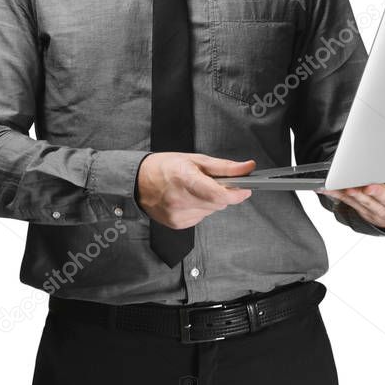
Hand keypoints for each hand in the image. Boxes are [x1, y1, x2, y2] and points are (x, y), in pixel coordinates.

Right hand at [136, 152, 254, 228]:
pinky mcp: (177, 224)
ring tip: (195, 189)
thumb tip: (247, 168)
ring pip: (211, 211)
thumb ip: (224, 167)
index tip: (246, 188)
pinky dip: (200, 208)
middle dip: (222, 193)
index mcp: (185, 180)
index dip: (237, 193)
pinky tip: (188, 198)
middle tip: (212, 182)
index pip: (219, 195)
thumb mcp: (195, 159)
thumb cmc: (164, 167)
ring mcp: (178, 215)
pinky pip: (201, 217)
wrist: (138, 181)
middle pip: (218, 203)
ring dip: (210, 201)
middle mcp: (181, 200)